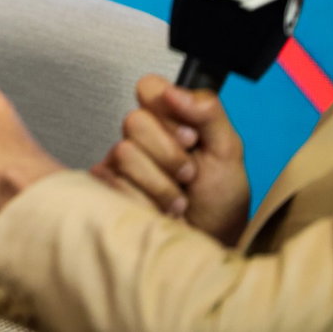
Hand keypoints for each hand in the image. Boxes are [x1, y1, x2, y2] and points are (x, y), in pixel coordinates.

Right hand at [92, 74, 248, 244]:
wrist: (209, 244)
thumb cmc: (220, 201)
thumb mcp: (228, 151)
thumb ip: (209, 112)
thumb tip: (176, 92)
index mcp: (170, 119)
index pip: (149, 88)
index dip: (169, 114)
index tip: (190, 138)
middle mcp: (141, 136)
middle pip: (135, 121)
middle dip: (170, 155)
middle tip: (188, 174)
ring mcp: (119, 161)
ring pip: (125, 153)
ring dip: (162, 185)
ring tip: (177, 199)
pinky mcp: (104, 186)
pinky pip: (114, 182)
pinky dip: (147, 202)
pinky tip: (158, 209)